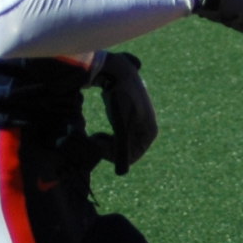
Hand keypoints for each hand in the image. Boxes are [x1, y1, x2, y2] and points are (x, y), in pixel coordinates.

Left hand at [93, 49, 156, 173]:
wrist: (115, 70)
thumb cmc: (119, 95)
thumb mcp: (120, 123)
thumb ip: (121, 147)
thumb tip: (122, 173)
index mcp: (149, 132)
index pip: (131, 157)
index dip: (112, 156)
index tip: (97, 147)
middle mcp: (146, 129)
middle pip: (125, 151)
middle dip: (108, 149)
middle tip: (93, 140)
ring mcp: (137, 124)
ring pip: (119, 145)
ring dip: (105, 145)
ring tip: (93, 136)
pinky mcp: (126, 119)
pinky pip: (116, 138)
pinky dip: (106, 138)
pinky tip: (97, 134)